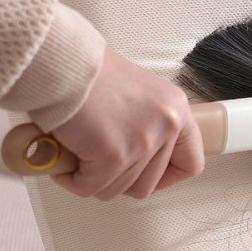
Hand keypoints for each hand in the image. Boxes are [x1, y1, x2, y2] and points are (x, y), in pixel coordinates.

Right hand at [49, 48, 205, 199]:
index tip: (144, 177)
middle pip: (147, 184)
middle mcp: (166, 126)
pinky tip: (64, 161)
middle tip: (97, 164)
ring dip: (93, 179)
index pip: (190, 163)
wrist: (61, 61)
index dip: (165, 178)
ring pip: (118, 189)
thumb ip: (147, 124)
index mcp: (176, 110)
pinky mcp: (114, 154)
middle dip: (117, 180)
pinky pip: (92, 187)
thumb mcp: (137, 95)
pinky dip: (73, 180)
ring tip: (77, 154)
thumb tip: (139, 159)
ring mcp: (143, 142)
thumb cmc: (88, 73)